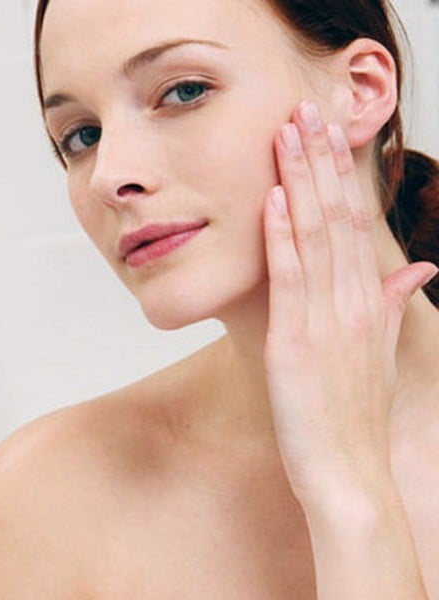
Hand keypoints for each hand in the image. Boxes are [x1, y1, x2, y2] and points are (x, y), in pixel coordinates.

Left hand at [262, 99, 437, 505]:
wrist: (349, 470)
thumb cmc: (354, 412)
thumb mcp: (380, 351)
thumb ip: (394, 304)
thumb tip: (418, 269)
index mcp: (369, 301)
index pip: (354, 223)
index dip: (338, 176)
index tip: (325, 135)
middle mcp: (354, 301)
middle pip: (338, 217)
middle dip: (319, 162)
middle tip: (303, 112)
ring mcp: (327, 318)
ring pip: (316, 235)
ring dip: (300, 182)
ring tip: (287, 135)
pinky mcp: (298, 339)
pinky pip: (292, 278)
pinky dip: (283, 237)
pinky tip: (274, 200)